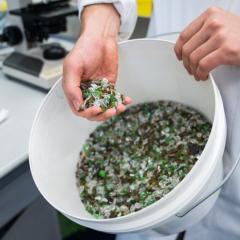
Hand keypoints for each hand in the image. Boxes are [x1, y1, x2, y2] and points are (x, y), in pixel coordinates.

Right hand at [63, 4, 130, 120]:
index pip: (79, 109)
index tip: (96, 109)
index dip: (87, 112)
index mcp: (74, 89)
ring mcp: (98, 90)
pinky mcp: (109, 87)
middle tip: (110, 111)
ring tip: (119, 107)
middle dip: (101, 115)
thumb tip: (77, 104)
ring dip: (112, 111)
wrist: (101, 39)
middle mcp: (86, 92)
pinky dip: (121, 102)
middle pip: (92, 112)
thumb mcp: (72, 66)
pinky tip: (126, 101)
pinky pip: (115, 98)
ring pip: (104, 108)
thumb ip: (71, 87)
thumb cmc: (84, 49)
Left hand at [175, 7, 239, 79]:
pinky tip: (203, 76)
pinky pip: (203, 66)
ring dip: (193, 71)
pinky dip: (200, 74)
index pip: (184, 35)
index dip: (178, 50)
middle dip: (186, 64)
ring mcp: (221, 35)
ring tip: (198, 74)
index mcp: (211, 15)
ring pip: (193, 59)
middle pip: (187, 49)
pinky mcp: (227, 50)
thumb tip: (187, 47)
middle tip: (191, 69)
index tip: (179, 57)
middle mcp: (214, 22)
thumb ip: (205, 32)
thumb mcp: (222, 25)